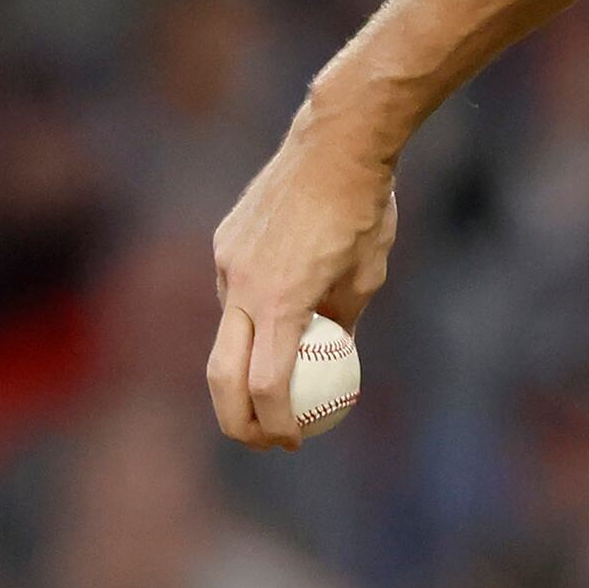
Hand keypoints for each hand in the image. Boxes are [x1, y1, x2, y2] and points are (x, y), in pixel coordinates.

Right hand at [207, 127, 397, 448]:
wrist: (334, 144)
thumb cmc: (364, 212)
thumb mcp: (367, 278)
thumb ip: (342, 324)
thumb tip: (334, 362)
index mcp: (283, 301)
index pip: (268, 386)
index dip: (277, 425)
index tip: (293, 443)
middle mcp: (243, 285)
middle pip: (221, 376)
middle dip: (236, 420)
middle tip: (263, 441)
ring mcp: (226, 262)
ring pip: (226, 333)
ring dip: (244, 368)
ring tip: (275, 387)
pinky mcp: (224, 242)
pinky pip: (232, 294)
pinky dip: (251, 318)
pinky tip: (279, 316)